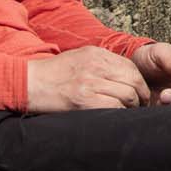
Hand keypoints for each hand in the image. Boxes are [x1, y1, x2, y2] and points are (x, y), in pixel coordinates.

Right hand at [21, 44, 148, 112]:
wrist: (30, 83)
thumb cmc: (54, 73)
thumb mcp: (80, 57)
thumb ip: (103, 63)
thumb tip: (126, 76)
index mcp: (96, 54)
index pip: (131, 68)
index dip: (140, 84)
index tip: (140, 94)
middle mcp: (96, 66)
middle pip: (133, 82)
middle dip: (141, 96)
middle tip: (140, 106)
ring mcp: (90, 83)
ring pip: (127, 96)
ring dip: (131, 107)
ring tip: (128, 113)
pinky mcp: (83, 101)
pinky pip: (114, 108)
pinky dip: (119, 114)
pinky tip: (115, 117)